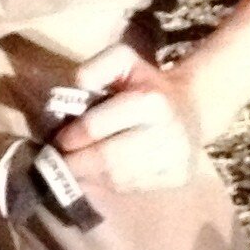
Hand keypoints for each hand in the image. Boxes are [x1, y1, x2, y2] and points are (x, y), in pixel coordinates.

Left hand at [50, 42, 199, 195]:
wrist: (190, 106)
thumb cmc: (145, 83)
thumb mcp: (121, 61)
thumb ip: (94, 70)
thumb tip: (73, 93)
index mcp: (152, 101)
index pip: (98, 127)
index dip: (72, 136)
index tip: (59, 140)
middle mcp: (168, 132)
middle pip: (108, 160)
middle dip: (77, 163)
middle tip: (60, 162)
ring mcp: (177, 159)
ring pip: (119, 179)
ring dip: (90, 177)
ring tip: (77, 169)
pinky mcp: (178, 177)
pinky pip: (133, 188)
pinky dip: (110, 184)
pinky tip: (101, 174)